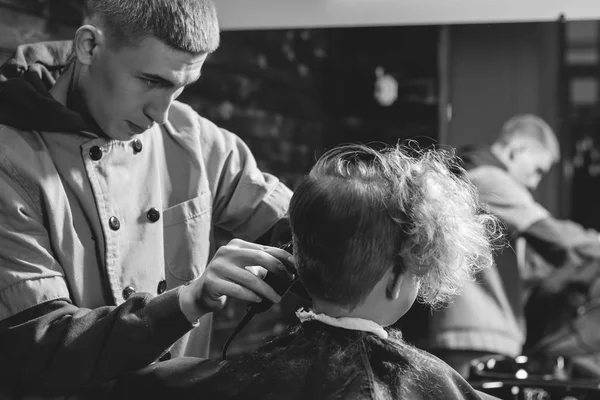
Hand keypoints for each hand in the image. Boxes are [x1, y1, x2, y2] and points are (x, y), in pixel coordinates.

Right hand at [178, 239, 294, 322]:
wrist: (201, 293)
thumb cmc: (230, 280)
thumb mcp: (245, 268)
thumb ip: (262, 266)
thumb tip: (288, 270)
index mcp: (237, 245)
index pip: (265, 248)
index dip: (283, 256)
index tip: (295, 266)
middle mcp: (227, 252)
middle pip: (259, 258)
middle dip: (278, 269)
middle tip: (289, 280)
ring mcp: (218, 266)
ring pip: (249, 278)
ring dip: (266, 290)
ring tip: (276, 298)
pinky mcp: (212, 282)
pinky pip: (237, 290)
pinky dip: (250, 296)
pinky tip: (258, 300)